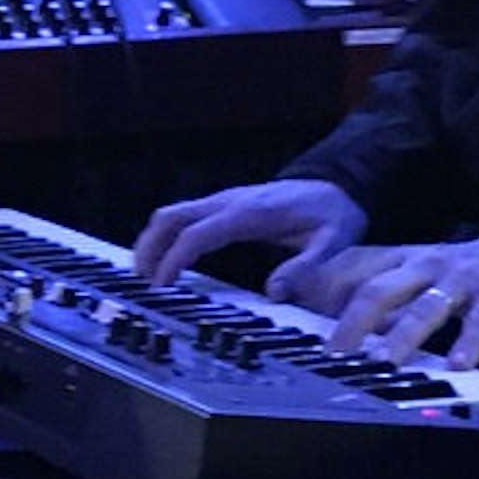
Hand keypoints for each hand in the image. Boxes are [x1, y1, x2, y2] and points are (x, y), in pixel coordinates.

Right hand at [132, 177, 367, 288]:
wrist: (335, 185)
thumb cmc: (332, 214)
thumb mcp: (331, 243)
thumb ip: (304, 268)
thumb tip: (274, 293)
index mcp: (248, 213)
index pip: (196, 233)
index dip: (174, 258)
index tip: (162, 283)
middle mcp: (228, 202)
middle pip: (170, 217)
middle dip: (150, 248)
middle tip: (143, 281)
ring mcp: (222, 200)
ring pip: (170, 214)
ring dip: (152, 241)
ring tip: (147, 274)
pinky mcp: (222, 205)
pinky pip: (182, 216)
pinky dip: (165, 236)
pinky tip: (165, 257)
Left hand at [298, 236, 478, 367]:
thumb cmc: (445, 276)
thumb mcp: (403, 277)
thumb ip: (367, 296)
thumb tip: (320, 326)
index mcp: (395, 258)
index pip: (350, 272)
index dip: (322, 294)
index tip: (300, 323)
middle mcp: (422, 264)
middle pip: (379, 291)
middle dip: (353, 323)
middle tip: (336, 355)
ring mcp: (458, 278)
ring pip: (425, 309)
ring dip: (402, 338)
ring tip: (386, 364)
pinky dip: (468, 344)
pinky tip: (457, 365)